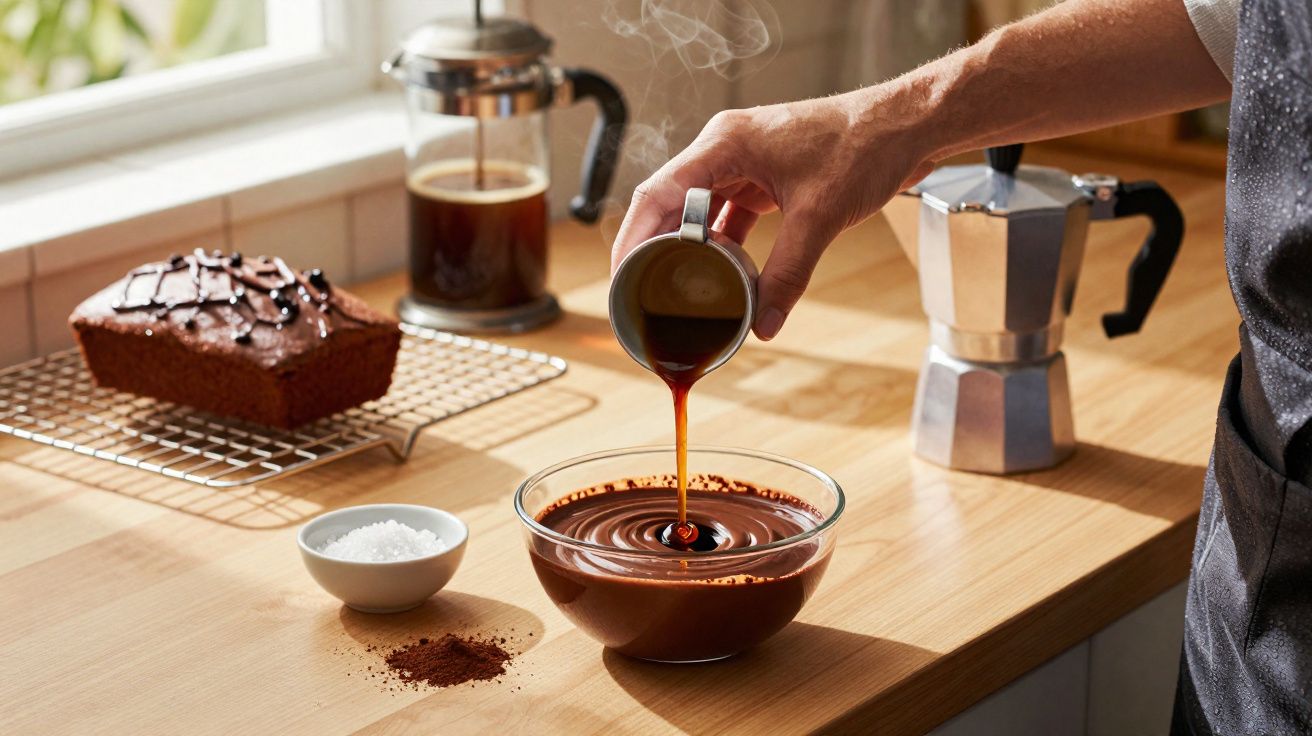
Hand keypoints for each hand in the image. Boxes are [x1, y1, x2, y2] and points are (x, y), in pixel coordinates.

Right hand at [611, 88, 934, 339]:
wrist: (907, 126)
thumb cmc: (864, 145)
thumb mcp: (819, 216)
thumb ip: (788, 273)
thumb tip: (764, 323)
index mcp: (724, 143)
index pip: (658, 193)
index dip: (633, 237)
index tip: (622, 276)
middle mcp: (726, 149)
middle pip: (671, 203)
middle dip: (654, 248)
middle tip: (642, 293)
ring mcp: (745, 162)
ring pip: (699, 211)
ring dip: (690, 249)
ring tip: (676, 290)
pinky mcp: (765, 177)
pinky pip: (729, 214)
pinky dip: (723, 245)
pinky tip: (722, 275)